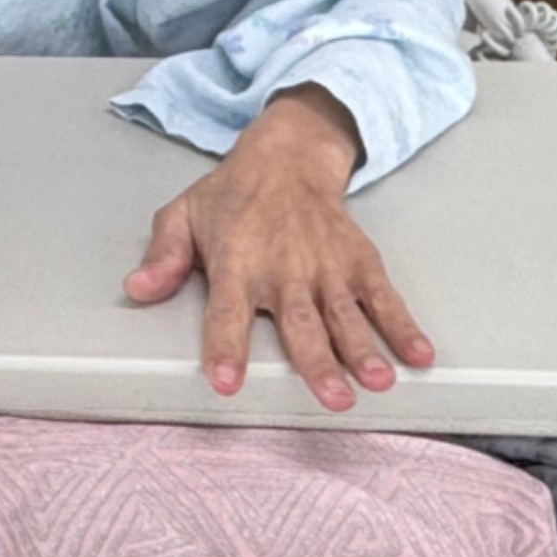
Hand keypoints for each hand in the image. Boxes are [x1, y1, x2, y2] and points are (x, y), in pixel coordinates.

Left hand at [122, 86, 432, 411]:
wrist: (286, 157)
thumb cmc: (231, 197)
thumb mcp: (183, 216)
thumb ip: (163, 257)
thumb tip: (137, 289)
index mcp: (236, 262)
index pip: (227, 312)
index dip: (226, 347)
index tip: (227, 382)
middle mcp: (284, 268)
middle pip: (301, 323)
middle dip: (317, 362)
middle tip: (331, 398)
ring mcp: (326, 266)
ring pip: (345, 315)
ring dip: (363, 349)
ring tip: (376, 381)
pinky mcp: (358, 261)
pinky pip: (384, 296)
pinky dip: (404, 325)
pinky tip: (420, 354)